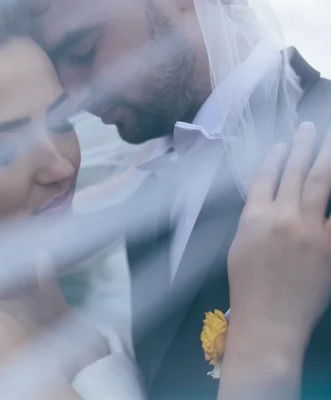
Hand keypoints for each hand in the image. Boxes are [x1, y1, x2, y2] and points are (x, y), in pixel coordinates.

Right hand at [228, 122, 330, 343]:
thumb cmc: (247, 287)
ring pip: (321, 183)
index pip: (265, 177)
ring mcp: (310, 230)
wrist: (270, 320)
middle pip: (295, 172)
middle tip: (311, 127)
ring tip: (329, 142)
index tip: (282, 144)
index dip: (274, 157)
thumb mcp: (238, 246)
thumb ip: (253, 219)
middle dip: (304, 145)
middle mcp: (282, 217)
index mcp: (254, 218)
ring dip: (325, 157)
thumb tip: (268, 199)